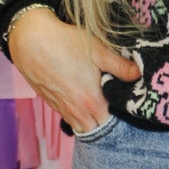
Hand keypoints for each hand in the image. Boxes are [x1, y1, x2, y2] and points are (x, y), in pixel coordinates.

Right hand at [8, 6, 138, 130]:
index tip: (125, 108)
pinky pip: (68, 117)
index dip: (120, 119)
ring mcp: (61, 108)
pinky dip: (77, 115)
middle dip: (106, 123)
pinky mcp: (50, 103)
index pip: (111, 125)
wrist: (29, 39)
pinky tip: (81, 100)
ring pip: (81, 125)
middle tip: (115, 108)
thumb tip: (139, 74)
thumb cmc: (64, 42)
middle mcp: (76, 110)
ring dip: (90, 120)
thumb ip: (120, 66)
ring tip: (99, 106)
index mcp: (91, 101)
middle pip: (96, 129)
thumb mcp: (98, 50)